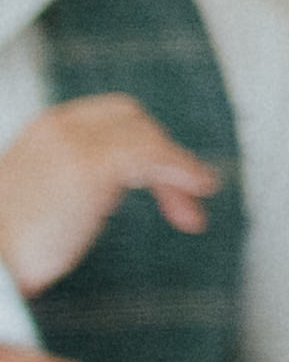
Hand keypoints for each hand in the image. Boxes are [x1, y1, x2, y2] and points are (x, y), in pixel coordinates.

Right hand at [0, 97, 215, 299]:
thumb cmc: (11, 245)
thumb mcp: (47, 198)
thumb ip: (79, 183)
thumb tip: (113, 189)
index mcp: (46, 132)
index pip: (113, 117)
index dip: (146, 144)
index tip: (165, 179)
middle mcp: (57, 128)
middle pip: (134, 120)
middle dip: (165, 156)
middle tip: (185, 204)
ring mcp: (71, 142)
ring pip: (146, 137)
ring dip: (178, 171)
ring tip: (190, 213)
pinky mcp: (86, 163)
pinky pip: (150, 152)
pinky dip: (180, 169)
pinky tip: (197, 188)